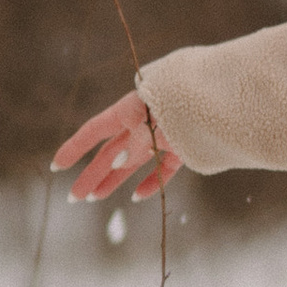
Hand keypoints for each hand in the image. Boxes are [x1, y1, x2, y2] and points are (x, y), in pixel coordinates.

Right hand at [52, 92, 181, 202]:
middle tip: (74, 197)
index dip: (76, 147)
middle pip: (112, 151)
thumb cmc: (190, 91)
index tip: (57, 166)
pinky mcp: (187, 146)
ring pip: (134, 161)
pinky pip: (165, 167)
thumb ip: (137, 138)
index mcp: (132, 107)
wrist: (229, 88)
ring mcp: (165, 135)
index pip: (96, 129)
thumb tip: (120, 162)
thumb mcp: (156, 112)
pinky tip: (137, 196)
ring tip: (96, 197)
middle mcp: (145, 122)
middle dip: (92, 174)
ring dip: (115, 180)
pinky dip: (152, 182)